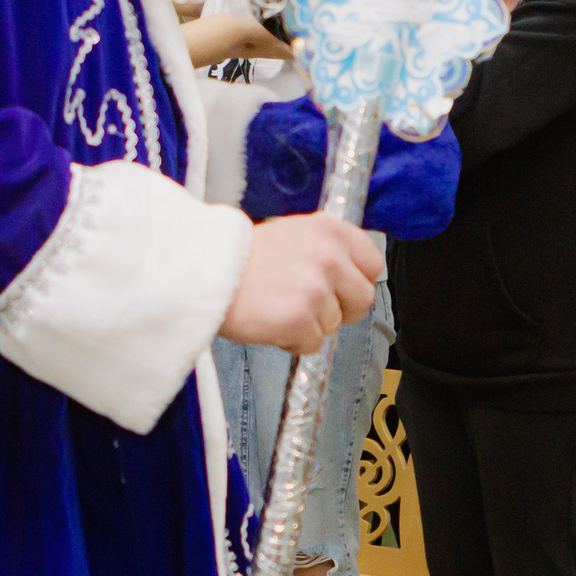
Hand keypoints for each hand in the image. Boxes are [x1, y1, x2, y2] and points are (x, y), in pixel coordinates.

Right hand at [219, 212, 382, 354]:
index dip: (357, 282)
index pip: (373, 264)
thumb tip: (349, 278)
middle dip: (341, 310)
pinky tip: (269, 323)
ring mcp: (316, 289)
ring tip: (276, 308)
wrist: (202, 272)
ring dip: (309, 325)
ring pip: (334, 324)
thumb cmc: (242, 257)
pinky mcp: (299, 319)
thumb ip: (325, 251)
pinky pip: (311, 344)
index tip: (340, 289)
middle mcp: (330, 256)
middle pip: (363, 299)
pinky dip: (292, 342)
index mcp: (331, 231)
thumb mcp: (293, 234)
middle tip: (310, 308)